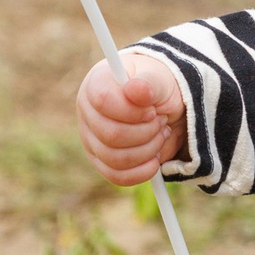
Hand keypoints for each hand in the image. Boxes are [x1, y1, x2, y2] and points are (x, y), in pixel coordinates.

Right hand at [74, 51, 183, 184]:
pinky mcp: (101, 161)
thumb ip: (148, 82)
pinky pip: (117, 176)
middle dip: (146, 132)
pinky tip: (155, 157)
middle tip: (162, 121)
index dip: (133, 111)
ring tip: (161, 134)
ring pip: (115, 159)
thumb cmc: (158, 87)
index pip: (104, 101)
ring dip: (148, 150)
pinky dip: (142, 171)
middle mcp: (88, 112)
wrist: (166, 106)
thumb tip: (135, 88)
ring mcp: (91, 139)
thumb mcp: (160, 78)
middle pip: (111, 135)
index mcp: (97, 84)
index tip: (153, 110)